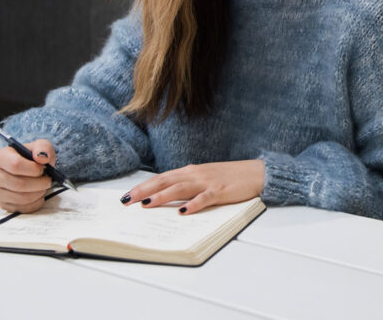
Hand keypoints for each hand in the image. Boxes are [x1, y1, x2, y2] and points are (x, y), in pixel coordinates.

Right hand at [0, 139, 55, 212]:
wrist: (26, 169)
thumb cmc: (30, 158)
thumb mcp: (39, 146)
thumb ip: (43, 147)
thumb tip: (42, 157)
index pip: (15, 165)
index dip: (34, 169)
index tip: (43, 168)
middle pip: (19, 184)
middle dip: (39, 183)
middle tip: (48, 179)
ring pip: (21, 198)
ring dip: (39, 193)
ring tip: (43, 186)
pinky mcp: (3, 204)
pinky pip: (22, 208)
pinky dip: (36, 202)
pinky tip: (38, 194)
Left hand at [123, 160, 264, 214]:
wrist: (256, 172)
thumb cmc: (229, 177)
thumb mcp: (204, 178)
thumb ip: (186, 186)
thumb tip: (165, 196)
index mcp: (190, 172)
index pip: (161, 178)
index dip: (143, 186)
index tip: (127, 195)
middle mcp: (195, 174)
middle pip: (165, 181)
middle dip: (144, 191)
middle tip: (126, 200)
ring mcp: (207, 182)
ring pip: (180, 188)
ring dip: (162, 196)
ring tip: (146, 205)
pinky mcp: (221, 191)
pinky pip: (204, 198)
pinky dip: (193, 204)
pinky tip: (183, 211)